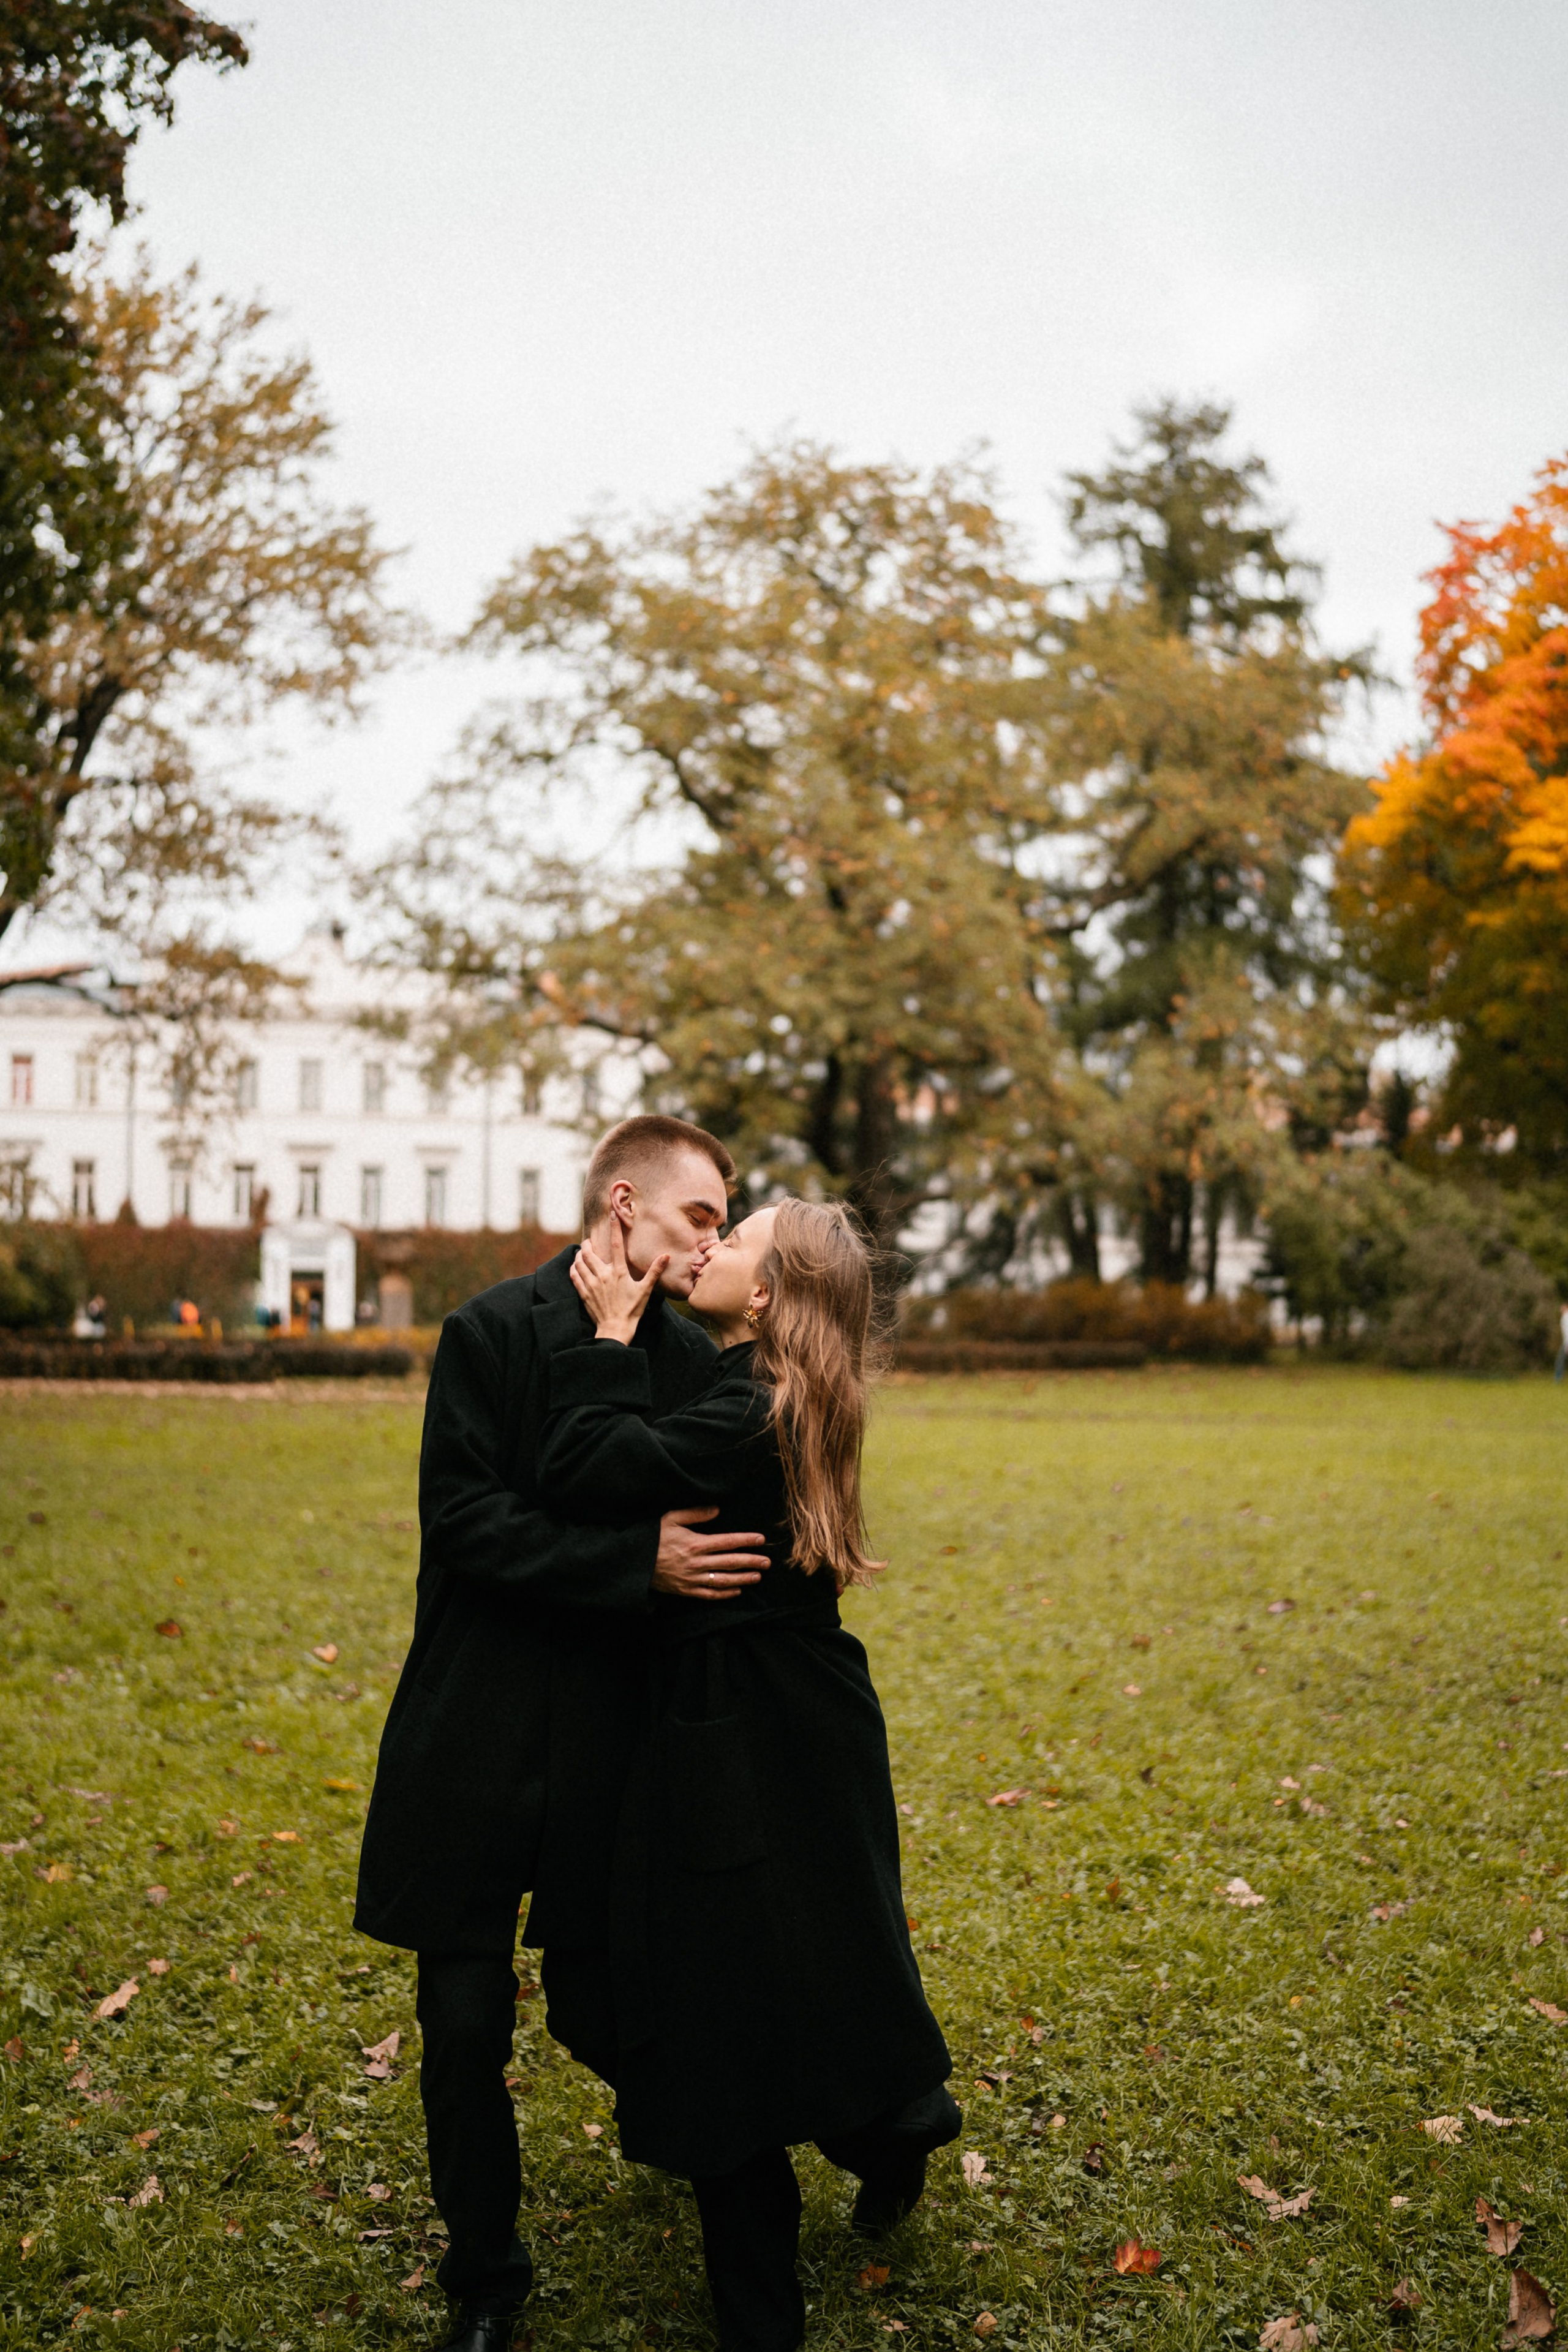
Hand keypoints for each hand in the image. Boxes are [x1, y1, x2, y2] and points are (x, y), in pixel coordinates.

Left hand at [570, 1222, 669, 1342]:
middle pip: (590, 1251)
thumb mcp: (645, 1290)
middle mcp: (602, 1275)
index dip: (614, 1228)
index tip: (611, 1214)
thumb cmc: (632, 1310)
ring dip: (579, 1254)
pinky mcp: (583, 1293)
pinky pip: (574, 1275)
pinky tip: (575, 1266)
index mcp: (619, 1272)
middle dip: (588, 1242)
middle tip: (590, 1240)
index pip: (616, 1245)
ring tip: (582, 1251)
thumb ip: (654, 1271)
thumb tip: (666, 1256)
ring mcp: (591, 1284)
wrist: (615, 1330)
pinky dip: (573, 1267)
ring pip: (579, 1262)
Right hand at [653, 1506, 768, 1600]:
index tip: (761, 1539)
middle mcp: (696, 1563)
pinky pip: (709, 1595)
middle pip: (730, 1562)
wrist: (633, 1563)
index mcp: (694, 1543)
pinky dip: (725, 1594)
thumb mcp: (670, 1518)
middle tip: (767, 1562)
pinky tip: (737, 1591)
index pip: (727, 1541)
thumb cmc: (652, 1537)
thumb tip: (717, 1509)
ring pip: (723, 1580)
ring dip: (742, 1579)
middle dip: (751, 1561)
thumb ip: (694, 1513)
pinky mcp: (685, 1591)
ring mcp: (691, 1579)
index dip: (746, 1540)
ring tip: (758, 1576)